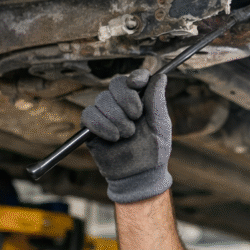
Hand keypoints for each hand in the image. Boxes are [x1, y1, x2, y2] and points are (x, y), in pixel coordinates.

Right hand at [81, 69, 172, 202]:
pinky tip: (113, 138)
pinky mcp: (92, 126)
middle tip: (136, 116)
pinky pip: (88, 115)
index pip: (134, 78)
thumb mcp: (160, 125)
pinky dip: (101, 125)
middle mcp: (122, 102)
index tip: (137, 84)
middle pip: (115, 84)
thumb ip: (158, 101)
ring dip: (116, 117)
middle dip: (126, 98)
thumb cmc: (154, 150)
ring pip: (101, 99)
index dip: (135, 77)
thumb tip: (161, 75)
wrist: (140, 173)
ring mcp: (106, 113)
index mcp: (141, 99)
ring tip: (127, 135)